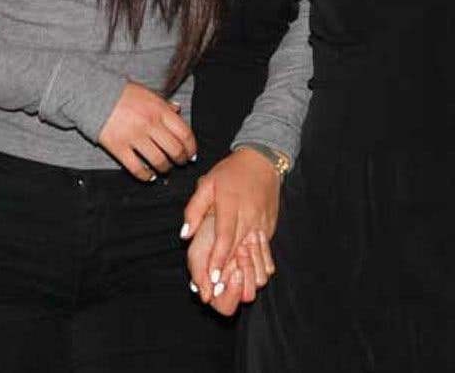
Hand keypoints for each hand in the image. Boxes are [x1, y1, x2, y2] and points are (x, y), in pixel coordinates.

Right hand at [98, 82, 196, 180]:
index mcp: (159, 109)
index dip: (191, 147)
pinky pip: (137, 168)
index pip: (184, 133)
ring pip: (158, 161)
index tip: (191, 154)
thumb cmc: (123, 94)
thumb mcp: (148, 93)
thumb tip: (178, 110)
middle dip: (181, 160)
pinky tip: (150, 176)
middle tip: (180, 162)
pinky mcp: (119, 148)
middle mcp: (150, 124)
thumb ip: (164, 103)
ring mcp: (134, 137)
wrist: (94, 95)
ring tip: (165, 168)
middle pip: (174, 150)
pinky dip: (146, 176)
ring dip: (165, 168)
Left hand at [182, 148, 279, 289]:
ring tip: (235, 292)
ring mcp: (262, 223)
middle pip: (239, 249)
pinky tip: (249, 278)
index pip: (226, 236)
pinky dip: (258, 265)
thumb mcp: (207, 183)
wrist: (262, 161)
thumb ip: (194, 208)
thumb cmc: (231, 172)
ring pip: (255, 254)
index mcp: (231, 205)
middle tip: (217, 292)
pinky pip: (264, 250)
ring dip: (246, 273)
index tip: (213, 277)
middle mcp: (249, 216)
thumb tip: (185, 234)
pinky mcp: (269, 228)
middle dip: (229, 272)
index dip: (220, 258)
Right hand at [187, 214, 272, 315]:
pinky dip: (263, 252)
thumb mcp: (197, 248)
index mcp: (214, 284)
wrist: (228, 205)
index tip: (234, 273)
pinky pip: (268, 268)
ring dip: (253, 261)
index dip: (230, 294)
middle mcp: (232, 282)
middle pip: (246, 297)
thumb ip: (197, 271)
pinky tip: (256, 235)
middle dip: (245, 279)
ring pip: (259, 282)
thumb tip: (205, 296)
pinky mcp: (261, 261)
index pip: (225, 305)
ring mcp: (248, 271)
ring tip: (247, 239)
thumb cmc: (208, 229)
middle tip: (241, 256)